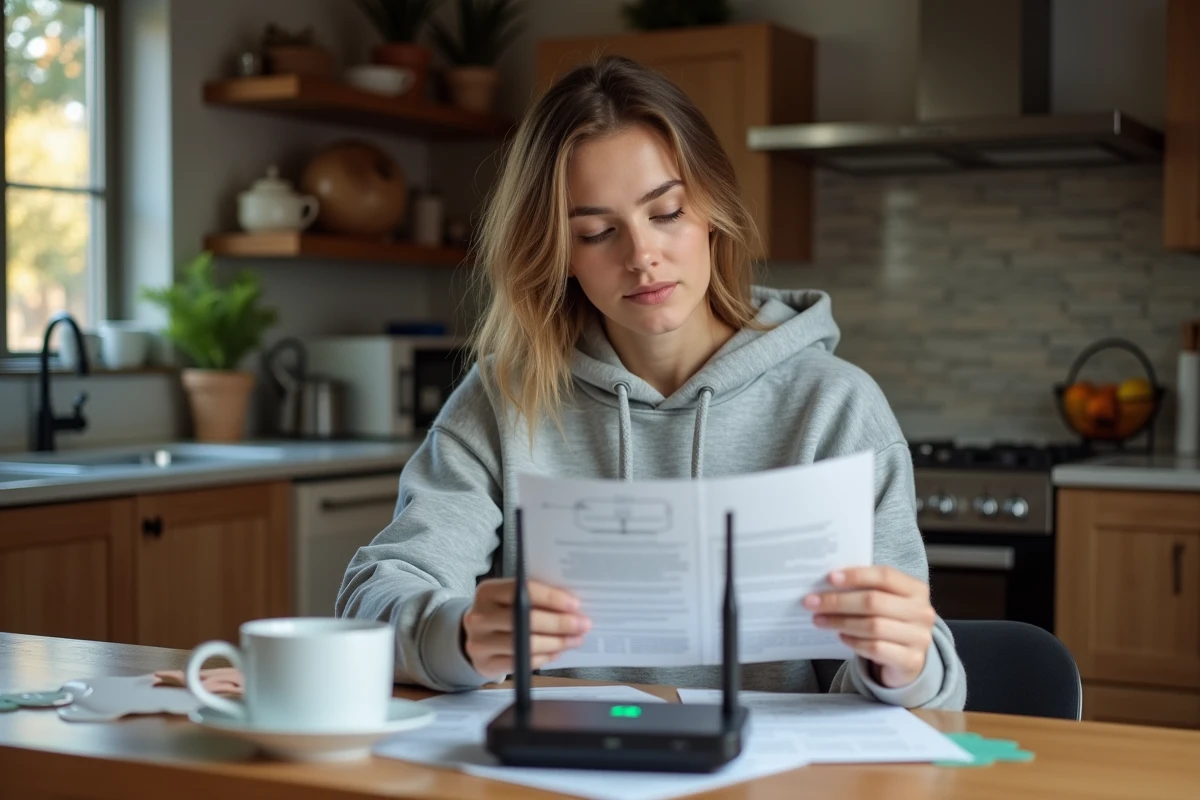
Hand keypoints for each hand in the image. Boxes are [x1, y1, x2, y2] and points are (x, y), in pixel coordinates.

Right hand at [462, 578, 590, 679]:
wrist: (474, 637)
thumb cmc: (500, 613)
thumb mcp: (510, 598)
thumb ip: (535, 598)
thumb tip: (571, 605)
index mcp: (488, 592)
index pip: (523, 590)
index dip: (552, 598)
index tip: (575, 604)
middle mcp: (480, 616)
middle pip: (526, 619)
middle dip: (560, 623)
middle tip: (582, 625)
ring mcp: (480, 642)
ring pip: (526, 643)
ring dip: (556, 642)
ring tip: (574, 640)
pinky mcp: (486, 664)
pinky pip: (522, 662)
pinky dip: (544, 657)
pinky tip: (556, 652)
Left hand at [804, 566, 935, 687]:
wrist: (909, 659)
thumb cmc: (891, 622)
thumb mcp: (886, 602)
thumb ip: (865, 590)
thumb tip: (827, 583)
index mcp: (916, 589)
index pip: (885, 576)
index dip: (856, 575)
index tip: (829, 578)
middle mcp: (922, 612)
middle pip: (874, 602)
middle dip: (838, 601)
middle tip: (812, 602)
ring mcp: (919, 638)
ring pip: (873, 626)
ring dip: (840, 622)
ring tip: (819, 620)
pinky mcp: (911, 660)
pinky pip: (875, 648)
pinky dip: (854, 642)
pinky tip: (840, 637)